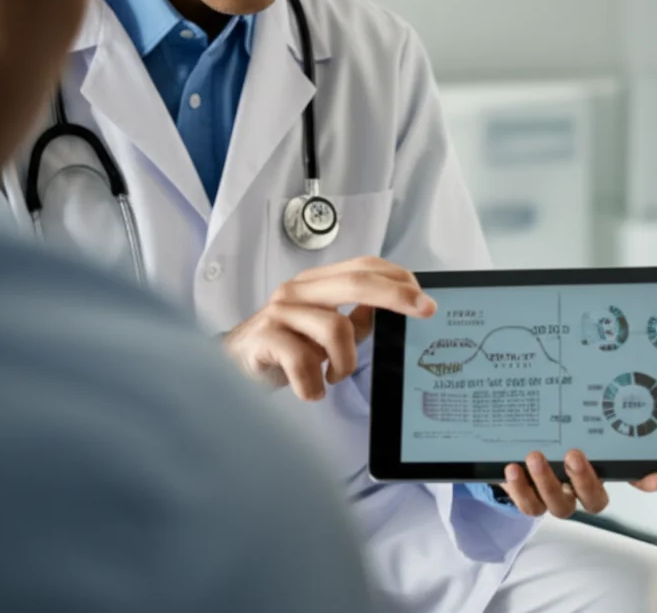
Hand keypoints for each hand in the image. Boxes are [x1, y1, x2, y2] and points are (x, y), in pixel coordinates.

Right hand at [222, 256, 436, 400]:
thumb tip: (387, 310)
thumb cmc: (283, 349)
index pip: (363, 267)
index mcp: (316, 284)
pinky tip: (312, 390)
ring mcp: (280, 313)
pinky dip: (314, 384)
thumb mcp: (322, 332)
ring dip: (345, 363)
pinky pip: (304, 361)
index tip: (425, 299)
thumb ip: (354, 320)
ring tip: (333, 376)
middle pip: (356, 282)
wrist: (231, 367)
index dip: (397, 278)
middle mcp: (298, 291)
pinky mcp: (264, 339)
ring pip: (335, 329)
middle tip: (424, 312)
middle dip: (396, 296)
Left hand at [499, 450, 656, 517]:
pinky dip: (518, 487)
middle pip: (590, 500)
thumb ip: (606, 442)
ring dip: (545, 482)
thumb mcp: (579, 440)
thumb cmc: (553, 444)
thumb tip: (650, 453)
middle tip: (573, 454)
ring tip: (535, 457)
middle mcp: (575, 494)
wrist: (514, 451)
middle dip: (582, 479)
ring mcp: (549, 498)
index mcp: (593, 480)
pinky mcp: (524, 497)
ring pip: (554, 504)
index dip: (642, 483)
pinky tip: (512, 467)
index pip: (627, 481)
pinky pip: (525, 503)